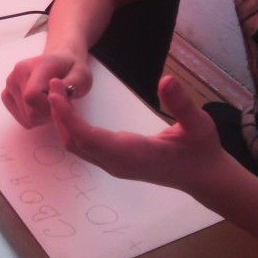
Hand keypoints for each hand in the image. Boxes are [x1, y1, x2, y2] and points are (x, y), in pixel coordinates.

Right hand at [1, 52, 91, 128]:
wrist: (60, 61)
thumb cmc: (71, 69)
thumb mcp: (82, 75)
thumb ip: (73, 84)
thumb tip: (55, 92)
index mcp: (39, 65)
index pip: (32, 96)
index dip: (48, 108)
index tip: (61, 102)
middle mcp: (19, 71)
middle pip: (29, 111)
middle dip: (47, 114)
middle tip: (58, 103)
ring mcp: (10, 81)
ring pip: (24, 117)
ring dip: (41, 116)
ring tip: (50, 102)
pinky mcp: (7, 92)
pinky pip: (18, 116)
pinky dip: (30, 117)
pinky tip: (40, 106)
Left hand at [48, 75, 226, 194]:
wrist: (205, 177)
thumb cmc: (202, 150)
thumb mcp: (199, 124)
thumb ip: (182, 103)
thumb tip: (167, 80)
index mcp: (133, 154)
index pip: (89, 138)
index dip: (68, 117)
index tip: (55, 93)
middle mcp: (118, 163)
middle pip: (75, 143)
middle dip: (59, 115)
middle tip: (52, 84)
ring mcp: (115, 165)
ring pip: (77, 146)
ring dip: (63, 121)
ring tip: (58, 92)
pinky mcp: (116, 162)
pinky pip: (85, 146)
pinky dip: (72, 127)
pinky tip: (71, 108)